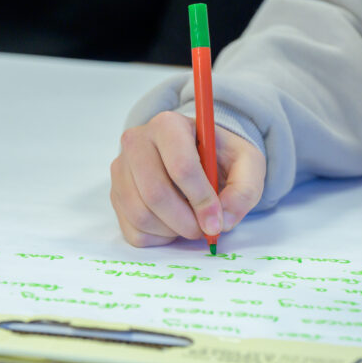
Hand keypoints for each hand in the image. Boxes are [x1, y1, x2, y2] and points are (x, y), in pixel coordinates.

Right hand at [110, 110, 265, 246]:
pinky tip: (172, 223)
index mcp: (168, 125)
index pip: (181, 166)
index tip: (217, 222)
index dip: (201, 200)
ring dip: (172, 231)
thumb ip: (244, 190)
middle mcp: (136, 142)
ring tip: (191, 223)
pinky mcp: (115, 195)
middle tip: (205, 230)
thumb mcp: (246, 163)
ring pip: (140, 214)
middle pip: (155, 193)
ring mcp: (121, 170)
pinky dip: (158, 237)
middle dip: (185, 221)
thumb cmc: (219, 156)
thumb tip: (225, 220)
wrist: (197, 154)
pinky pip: (132, 230)